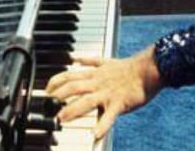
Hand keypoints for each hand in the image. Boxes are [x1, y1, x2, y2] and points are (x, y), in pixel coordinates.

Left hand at [44, 48, 161, 139]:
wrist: (149, 69)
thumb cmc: (128, 68)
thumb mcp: (106, 60)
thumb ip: (89, 61)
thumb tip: (74, 58)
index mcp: (94, 73)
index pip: (69, 75)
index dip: (55, 82)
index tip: (46, 90)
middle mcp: (98, 82)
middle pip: (73, 87)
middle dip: (58, 97)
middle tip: (48, 108)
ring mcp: (108, 93)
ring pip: (87, 101)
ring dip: (72, 110)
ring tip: (62, 119)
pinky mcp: (120, 103)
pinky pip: (110, 116)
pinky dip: (102, 125)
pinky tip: (95, 135)